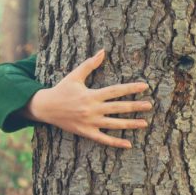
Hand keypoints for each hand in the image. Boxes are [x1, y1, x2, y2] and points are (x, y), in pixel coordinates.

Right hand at [23, 49, 152, 148]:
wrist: (45, 108)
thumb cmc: (61, 90)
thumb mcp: (75, 76)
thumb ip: (90, 64)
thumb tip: (103, 51)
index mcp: (91, 95)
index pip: (116, 91)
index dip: (131, 88)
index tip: (145, 86)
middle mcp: (92, 109)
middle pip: (118, 108)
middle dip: (135, 106)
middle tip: (150, 105)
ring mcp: (90, 122)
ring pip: (114, 124)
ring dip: (130, 124)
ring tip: (144, 123)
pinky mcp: (86, 132)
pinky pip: (103, 139)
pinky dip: (116, 142)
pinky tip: (128, 144)